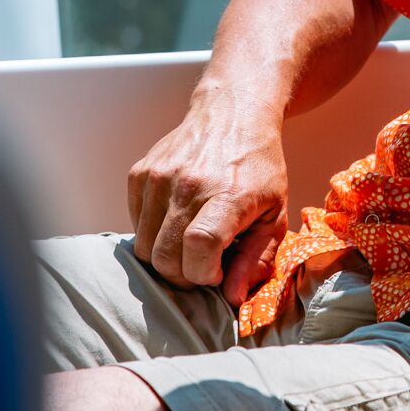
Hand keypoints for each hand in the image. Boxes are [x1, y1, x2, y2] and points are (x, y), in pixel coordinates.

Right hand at [128, 74, 291, 304]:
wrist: (234, 112)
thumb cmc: (259, 167)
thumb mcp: (274, 212)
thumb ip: (257, 258)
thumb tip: (231, 298)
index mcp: (227, 194)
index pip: (199, 247)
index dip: (203, 274)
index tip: (215, 274)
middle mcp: (189, 184)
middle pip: (165, 257)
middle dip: (182, 275)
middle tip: (202, 264)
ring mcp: (160, 176)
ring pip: (144, 247)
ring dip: (165, 257)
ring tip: (190, 244)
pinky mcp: (141, 172)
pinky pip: (135, 223)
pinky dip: (152, 233)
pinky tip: (177, 220)